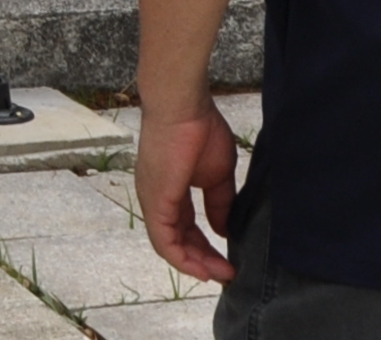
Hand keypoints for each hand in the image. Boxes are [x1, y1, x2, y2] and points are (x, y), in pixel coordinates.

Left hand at [134, 96, 240, 281]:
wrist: (183, 106)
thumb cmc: (200, 129)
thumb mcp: (216, 175)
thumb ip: (218, 203)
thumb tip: (223, 230)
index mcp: (170, 190)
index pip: (184, 227)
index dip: (204, 247)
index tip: (228, 261)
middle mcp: (156, 198)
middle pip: (177, 240)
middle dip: (203, 260)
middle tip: (227, 274)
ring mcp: (152, 200)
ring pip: (169, 245)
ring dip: (196, 264)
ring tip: (221, 274)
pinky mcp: (155, 201)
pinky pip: (165, 240)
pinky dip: (183, 259)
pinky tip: (203, 269)